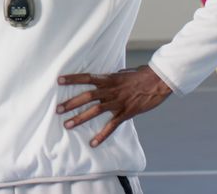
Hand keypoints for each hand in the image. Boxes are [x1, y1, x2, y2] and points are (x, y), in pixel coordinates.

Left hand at [56, 65, 171, 146]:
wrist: (159, 82)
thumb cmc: (141, 76)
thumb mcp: (123, 73)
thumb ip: (112, 78)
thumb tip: (105, 78)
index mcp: (109, 79)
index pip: (87, 77)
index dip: (72, 78)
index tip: (58, 80)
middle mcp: (111, 90)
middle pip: (88, 96)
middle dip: (71, 103)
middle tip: (58, 109)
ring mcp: (118, 102)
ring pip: (96, 110)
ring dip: (80, 118)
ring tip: (67, 125)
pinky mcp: (127, 113)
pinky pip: (112, 125)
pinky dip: (102, 135)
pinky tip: (93, 143)